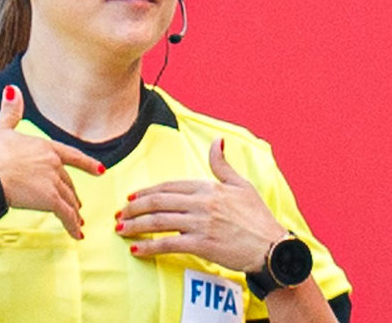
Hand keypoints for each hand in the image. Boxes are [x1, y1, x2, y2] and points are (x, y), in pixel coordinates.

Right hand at [0, 85, 104, 238]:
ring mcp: (52, 182)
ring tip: (77, 222)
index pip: (72, 155)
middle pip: (68, 182)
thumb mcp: (0, 128)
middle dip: (72, 195)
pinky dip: (72, 225)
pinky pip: (65, 215)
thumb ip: (11, 111)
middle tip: (77, 207)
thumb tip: (13, 90)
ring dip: (73, 212)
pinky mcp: (48, 200)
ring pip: (68, 199)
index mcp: (44, 146)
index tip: (100, 170)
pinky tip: (76, 234)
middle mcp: (52, 163)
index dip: (87, 163)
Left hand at [115, 138, 285, 271]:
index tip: (131, 198)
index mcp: (208, 187)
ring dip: (136, 225)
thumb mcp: (242, 185)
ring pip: (159, 221)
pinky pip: (168, 244)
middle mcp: (202, 203)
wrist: (272, 249)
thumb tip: (216, 140)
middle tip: (119, 215)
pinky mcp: (202, 244)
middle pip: (158, 201)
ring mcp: (201, 223)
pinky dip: (149, 246)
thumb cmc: (258, 218)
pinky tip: (137, 250)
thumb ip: (222, 165)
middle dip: (134, 208)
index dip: (147, 192)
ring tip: (121, 230)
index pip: (169, 186)